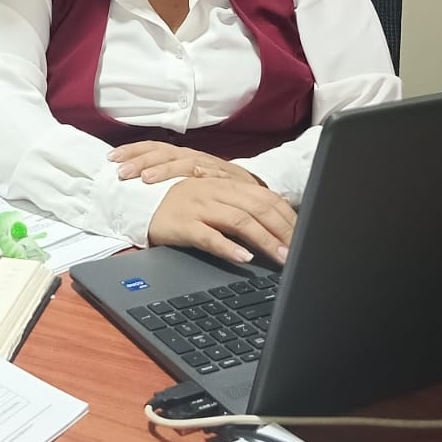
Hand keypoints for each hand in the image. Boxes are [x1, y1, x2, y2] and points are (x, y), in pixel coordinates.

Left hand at [111, 142, 263, 187]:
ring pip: (183, 163)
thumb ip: (164, 178)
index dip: (132, 151)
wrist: (251, 187)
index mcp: (179, 155)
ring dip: (164, 169)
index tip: (110, 158)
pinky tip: (188, 182)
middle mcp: (191, 156)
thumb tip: (132, 180)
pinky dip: (199, 177)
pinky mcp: (225, 178)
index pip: (152, 148)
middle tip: (121, 171)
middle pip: (163, 153)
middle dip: (141, 160)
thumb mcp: (186, 178)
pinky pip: (210, 176)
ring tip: (146, 179)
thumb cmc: (212, 185)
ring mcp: (208, 166)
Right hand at [146, 178, 295, 266]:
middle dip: (283, 231)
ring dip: (264, 241)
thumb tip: (278, 217)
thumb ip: (241, 205)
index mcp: (225, 183)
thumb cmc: (180, 204)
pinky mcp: (182, 223)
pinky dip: (228, 247)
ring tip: (281, 258)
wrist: (137, 199)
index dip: (288, 217)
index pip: (266, 197)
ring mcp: (198, 205)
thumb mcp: (213, 198)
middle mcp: (214, 190)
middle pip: (258, 208)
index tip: (304, 236)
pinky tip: (243, 259)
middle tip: (299, 252)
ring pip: (239, 221)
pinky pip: (209, 235)